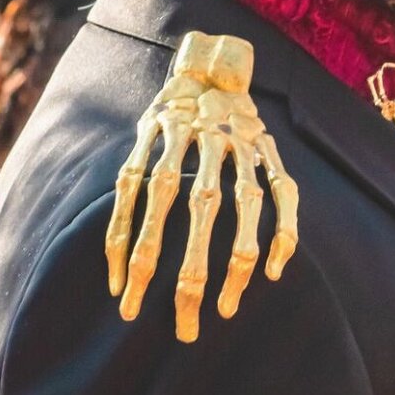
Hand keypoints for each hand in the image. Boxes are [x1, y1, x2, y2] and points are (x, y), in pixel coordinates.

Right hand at [106, 30, 299, 342]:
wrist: (209, 66)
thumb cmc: (242, 128)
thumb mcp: (271, 156)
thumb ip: (279, 199)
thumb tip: (278, 267)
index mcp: (256, 148)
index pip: (257, 209)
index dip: (246, 259)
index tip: (230, 309)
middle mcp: (220, 139)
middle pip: (208, 210)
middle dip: (195, 272)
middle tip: (186, 327)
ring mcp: (181, 132)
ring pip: (164, 197)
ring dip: (147, 255)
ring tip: (133, 305)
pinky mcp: (149, 129)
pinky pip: (130, 185)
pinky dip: (120, 227)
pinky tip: (115, 270)